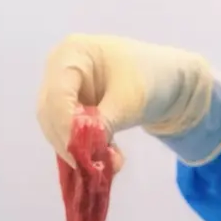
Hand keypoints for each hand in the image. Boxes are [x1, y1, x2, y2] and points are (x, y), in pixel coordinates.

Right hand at [37, 35, 214, 159]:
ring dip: (80, 150)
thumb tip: (84, 152)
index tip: (81, 155)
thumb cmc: (152, 76)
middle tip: (93, 166)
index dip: (65, 126)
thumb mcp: (130, 100)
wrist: (169, 80)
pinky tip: (110, 159)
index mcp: (72, 53)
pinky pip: (69, 134)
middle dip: (71, 142)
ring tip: (112, 163)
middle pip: (50, 112)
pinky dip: (86, 149)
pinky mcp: (72, 109)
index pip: (57, 94)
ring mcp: (64, 90)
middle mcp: (60, 70)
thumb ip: (103, 123)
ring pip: (57, 127)